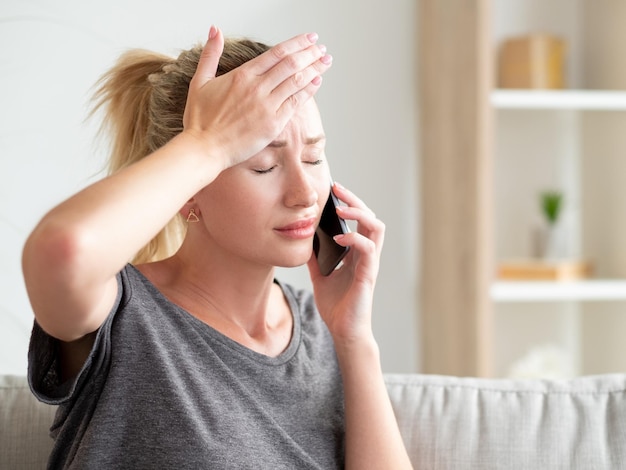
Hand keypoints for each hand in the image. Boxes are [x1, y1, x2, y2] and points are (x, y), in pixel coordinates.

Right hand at [182, 26, 332, 169]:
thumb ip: (210, 54)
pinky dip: (308, 90)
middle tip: (322, 48)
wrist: (204, 148)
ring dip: (315, 68)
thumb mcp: (200, 81)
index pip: (277, 53)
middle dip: (310, 53)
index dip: (297, 43)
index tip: (309, 38)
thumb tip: (214, 30)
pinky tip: (318, 82)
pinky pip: (295, 103)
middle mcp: (257, 87)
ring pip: (297, 81)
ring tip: (326, 61)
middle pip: (291, 64)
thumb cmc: (200, 120)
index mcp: (242, 75)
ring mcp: (267, 106)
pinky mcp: (273, 124)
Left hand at [307, 183, 384, 346]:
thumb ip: (315, 257)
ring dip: (359, 214)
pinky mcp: (368, 275)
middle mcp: (367, 255)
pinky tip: (339, 238)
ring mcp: (370, 264)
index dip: (350, 203)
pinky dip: (354, 239)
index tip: (334, 190)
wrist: (344, 331)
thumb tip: (302, 238)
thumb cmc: (336, 306)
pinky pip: (368, 249)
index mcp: (357, 253)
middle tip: (337, 189)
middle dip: (355, 200)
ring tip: (341, 209)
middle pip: (370, 217)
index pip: (360, 220)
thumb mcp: (320, 275)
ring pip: (376, 227)